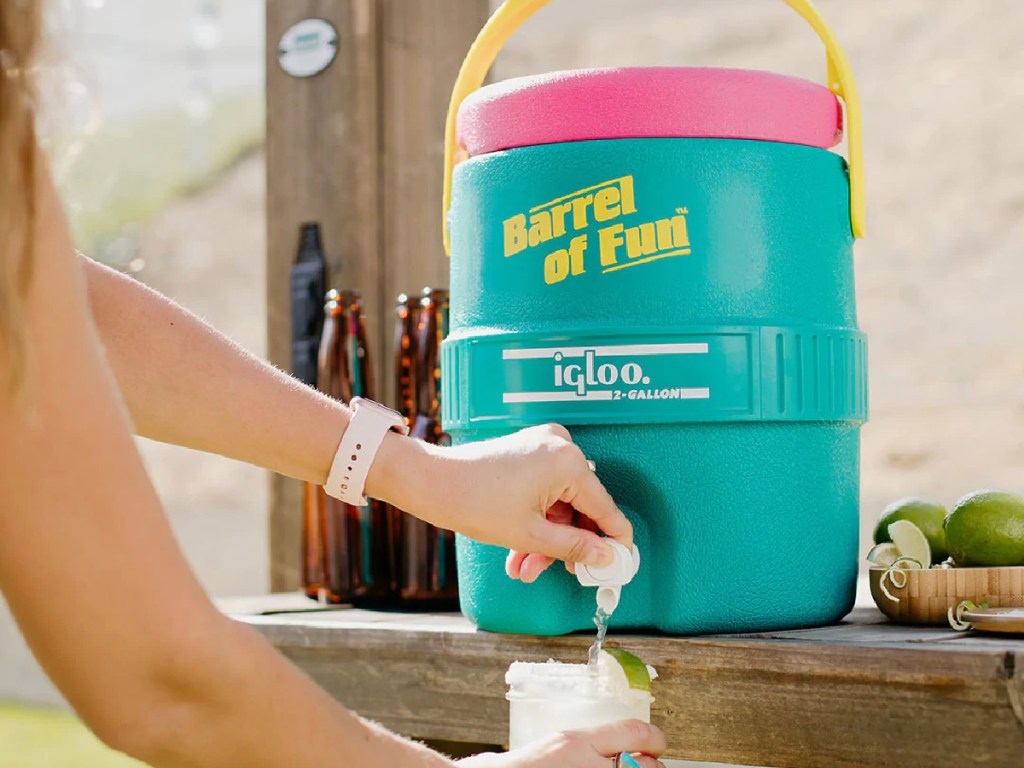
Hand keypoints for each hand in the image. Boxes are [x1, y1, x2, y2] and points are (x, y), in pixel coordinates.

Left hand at [371, 424, 631, 581]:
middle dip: (564, 545)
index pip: (604, 508)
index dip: (612, 541)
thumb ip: (575, 547)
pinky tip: (519, 551)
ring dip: (545, 539)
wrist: (430, 482)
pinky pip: (544, 492)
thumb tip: (604, 556)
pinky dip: (535, 520)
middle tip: (558, 572)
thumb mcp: (530, 535)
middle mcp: (560, 447)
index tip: (618, 563)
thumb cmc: (473, 500)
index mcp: (568, 462)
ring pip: (559, 505)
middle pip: (579, 508)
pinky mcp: (527, 452)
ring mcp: (542, 447)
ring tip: (524, 567)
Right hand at [455, 720, 666, 767]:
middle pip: (643, 766)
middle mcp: (583, 766)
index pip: (634, 733)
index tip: (658, 742)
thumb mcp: (551, 749)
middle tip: (647, 766)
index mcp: (574, 742)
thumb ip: (583, 750)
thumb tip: (617, 754)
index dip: (655, 739)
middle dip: (650, 767)